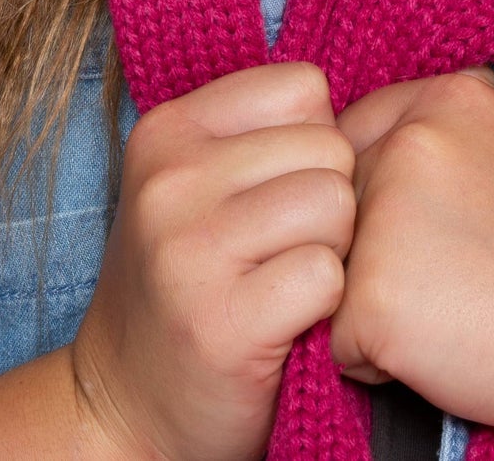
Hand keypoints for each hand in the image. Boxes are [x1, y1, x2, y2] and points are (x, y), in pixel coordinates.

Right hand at [69, 62, 355, 460]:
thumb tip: (369, 118)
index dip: (313, 141)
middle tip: (285, 248)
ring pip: (336, 203)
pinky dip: (326, 304)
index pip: (302, 87)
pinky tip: (286, 321)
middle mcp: (170, 180)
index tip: (278, 191)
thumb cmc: (189, 282)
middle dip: (329, 198)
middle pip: (328, 146)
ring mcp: (191, 250)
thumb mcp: (199, 185)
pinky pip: (328, 275)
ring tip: (286, 280)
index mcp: (168, 130)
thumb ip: (264, 135)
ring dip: (333, 249)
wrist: (124, 407)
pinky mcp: (222, 322)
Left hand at [329, 70, 493, 450]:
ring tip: (451, 310)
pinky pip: (339, 336)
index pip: (356, 134)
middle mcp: (409, 141)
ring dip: (373, 299)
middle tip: (457, 275)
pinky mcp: (369, 294)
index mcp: (448, 98)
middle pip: (339, 201)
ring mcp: (384, 214)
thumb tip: (403, 123)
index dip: (382, 195)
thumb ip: (453, 134)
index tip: (438, 229)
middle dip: (373, 246)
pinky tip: (441, 349)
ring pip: (332, 266)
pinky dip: (375, 358)